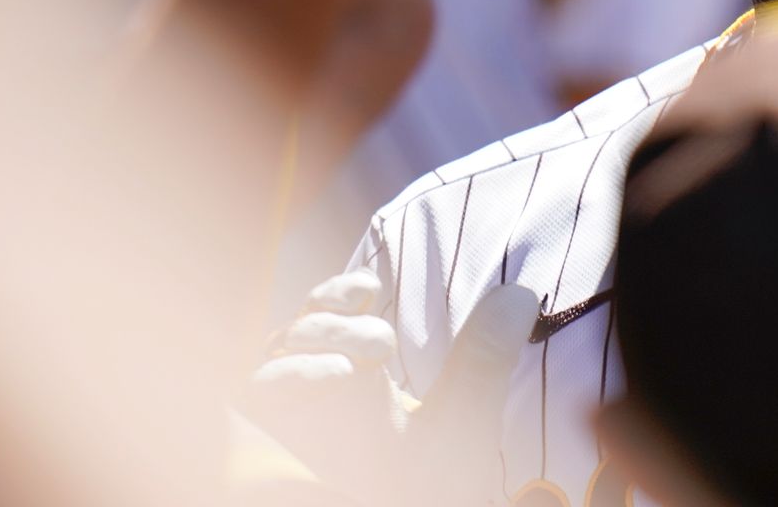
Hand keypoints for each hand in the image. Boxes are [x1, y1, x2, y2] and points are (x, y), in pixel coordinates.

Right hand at [243, 271, 536, 506]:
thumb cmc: (434, 487)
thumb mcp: (466, 417)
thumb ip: (486, 357)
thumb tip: (521, 294)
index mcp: (360, 378)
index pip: (329, 315)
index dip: (339, 291)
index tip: (370, 291)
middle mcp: (323, 392)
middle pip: (299, 326)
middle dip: (333, 318)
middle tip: (384, 344)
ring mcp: (298, 415)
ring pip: (276, 349)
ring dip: (316, 337)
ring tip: (364, 361)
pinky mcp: (277, 438)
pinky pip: (256, 391)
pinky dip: (287, 373)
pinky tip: (335, 375)